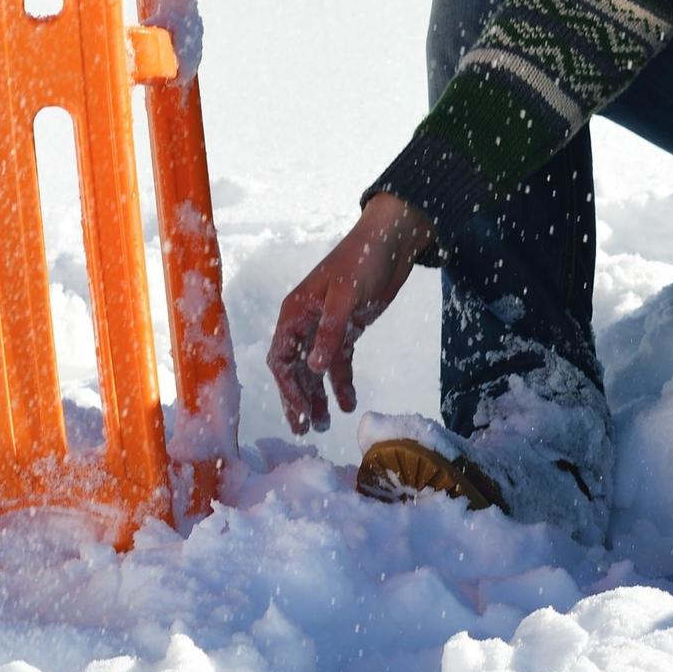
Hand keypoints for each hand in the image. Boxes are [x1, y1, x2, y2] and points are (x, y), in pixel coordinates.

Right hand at [267, 192, 430, 433]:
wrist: (391, 241)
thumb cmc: (362, 261)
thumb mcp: (345, 297)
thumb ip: (330, 332)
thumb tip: (314, 367)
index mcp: (294, 313)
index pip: (281, 358)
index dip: (287, 388)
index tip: (299, 413)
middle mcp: (305, 323)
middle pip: (295, 369)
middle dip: (299, 399)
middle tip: (306, 429)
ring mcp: (326, 327)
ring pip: (316, 369)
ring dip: (318, 396)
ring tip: (324, 425)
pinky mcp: (348, 330)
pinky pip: (339, 362)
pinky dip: (342, 383)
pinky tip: (348, 404)